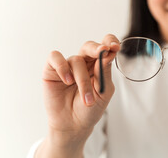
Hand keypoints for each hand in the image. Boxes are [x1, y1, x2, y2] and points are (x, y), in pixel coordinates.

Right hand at [38, 34, 119, 156]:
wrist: (73, 126)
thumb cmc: (91, 109)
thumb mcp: (103, 91)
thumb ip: (104, 72)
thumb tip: (108, 53)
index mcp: (99, 65)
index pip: (105, 46)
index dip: (110, 41)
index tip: (115, 47)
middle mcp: (84, 62)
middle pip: (90, 46)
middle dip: (97, 48)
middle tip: (103, 51)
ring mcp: (68, 65)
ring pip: (77, 60)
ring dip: (83, 80)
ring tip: (87, 100)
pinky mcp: (52, 70)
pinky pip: (55, 58)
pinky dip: (62, 67)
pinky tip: (67, 81)